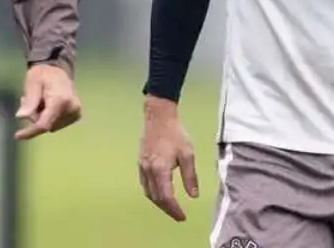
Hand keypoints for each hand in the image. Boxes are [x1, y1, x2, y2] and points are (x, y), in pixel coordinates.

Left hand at [15, 63, 82, 139]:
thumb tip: (20, 117)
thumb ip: (29, 101)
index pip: (44, 124)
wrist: (58, 69)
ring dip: (41, 117)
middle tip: (29, 100)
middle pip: (46, 125)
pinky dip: (48, 117)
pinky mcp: (76, 115)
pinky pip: (56, 123)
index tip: (17, 136)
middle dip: (35, 116)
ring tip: (39, 100)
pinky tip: (47, 105)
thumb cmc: (43, 74)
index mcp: (61, 100)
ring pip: (51, 126)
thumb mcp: (32, 83)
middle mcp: (72, 108)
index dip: (30, 132)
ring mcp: (76, 113)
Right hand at [138, 96, 199, 221]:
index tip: (183, 217)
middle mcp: (148, 171)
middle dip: (167, 209)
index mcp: (160, 169)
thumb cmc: (175, 134)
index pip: (166, 197)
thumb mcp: (188, 154)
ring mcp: (142, 167)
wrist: (158, 117)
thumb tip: (193, 195)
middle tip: (178, 215)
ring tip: (170, 207)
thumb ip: (190, 177)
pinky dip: (152, 194)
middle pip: (156, 198)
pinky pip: (144, 184)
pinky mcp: (140, 163)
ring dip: (159, 203)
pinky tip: (159, 194)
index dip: (174, 210)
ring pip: (148, 193)